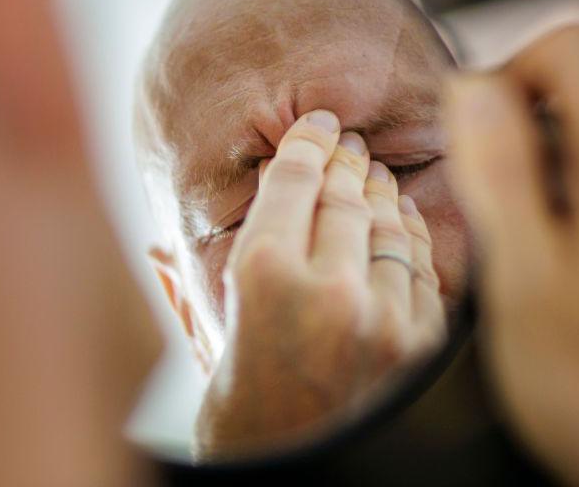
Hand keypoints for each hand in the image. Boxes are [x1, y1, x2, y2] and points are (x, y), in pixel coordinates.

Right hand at [195, 110, 445, 458]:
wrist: (295, 473)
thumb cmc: (240, 415)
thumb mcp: (205, 344)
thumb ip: (185, 288)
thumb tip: (157, 248)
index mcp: (262, 277)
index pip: (293, 179)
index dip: (306, 143)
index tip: (316, 126)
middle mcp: (328, 290)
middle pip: (345, 193)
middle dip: (344, 160)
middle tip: (346, 143)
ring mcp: (384, 316)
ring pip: (389, 224)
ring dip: (381, 191)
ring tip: (373, 174)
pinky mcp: (420, 343)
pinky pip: (421, 265)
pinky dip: (411, 234)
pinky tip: (400, 217)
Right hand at [444, 26, 578, 486]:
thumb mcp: (524, 279)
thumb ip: (499, 176)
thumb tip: (472, 88)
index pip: (572, 52)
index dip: (506, 73)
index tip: (468, 136)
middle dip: (512, 126)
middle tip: (478, 201)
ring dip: (530, 167)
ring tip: (504, 240)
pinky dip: (555, 199)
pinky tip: (535, 262)